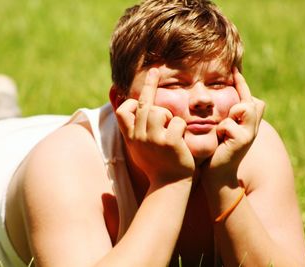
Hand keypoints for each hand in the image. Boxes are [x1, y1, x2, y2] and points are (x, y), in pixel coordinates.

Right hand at [115, 68, 194, 185]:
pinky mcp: (169, 142)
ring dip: (169, 116)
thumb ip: (134, 130)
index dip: (130, 100)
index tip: (137, 92)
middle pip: (143, 104)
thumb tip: (128, 111)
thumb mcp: (138, 148)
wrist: (169, 184)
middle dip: (150, 83)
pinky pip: (178, 122)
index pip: (123, 110)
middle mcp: (139, 136)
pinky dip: (181, 127)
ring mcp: (153, 139)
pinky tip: (180, 139)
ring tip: (170, 128)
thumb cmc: (156, 165)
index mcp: (131, 136)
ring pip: (160, 111)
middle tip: (155, 70)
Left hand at [201, 68, 264, 185]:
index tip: (233, 68)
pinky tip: (220, 140)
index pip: (249, 96)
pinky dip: (221, 130)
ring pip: (244, 107)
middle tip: (226, 112)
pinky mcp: (242, 140)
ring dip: (230, 114)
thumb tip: (212, 95)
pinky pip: (228, 123)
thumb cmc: (214, 150)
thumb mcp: (220, 130)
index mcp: (248, 122)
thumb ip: (224, 115)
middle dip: (239, 99)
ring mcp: (250, 133)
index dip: (241, 82)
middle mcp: (253, 126)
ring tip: (224, 129)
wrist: (216, 173)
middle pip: (251, 100)